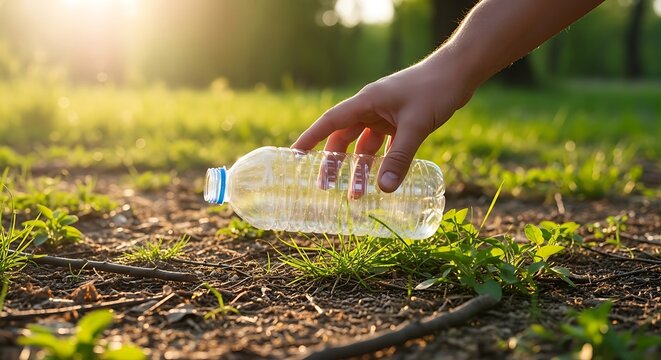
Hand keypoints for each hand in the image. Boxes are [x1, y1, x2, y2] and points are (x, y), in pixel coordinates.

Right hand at [292, 51, 473, 193]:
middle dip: (334, 163)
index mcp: (366, 102)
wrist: (459, 72)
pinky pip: (384, 145)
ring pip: (364, 145)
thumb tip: (383, 189)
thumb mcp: (415, 126)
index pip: (330, 122)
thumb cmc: (434, 90)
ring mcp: (385, 114)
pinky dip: (381, 162)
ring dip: (359, 168)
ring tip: (356, 194)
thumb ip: (400, 158)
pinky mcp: (400, 120)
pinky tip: (382, 179)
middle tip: (325, 187)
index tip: (294, 155)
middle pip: (343, 138)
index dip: (311, 138)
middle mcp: (371, 108)